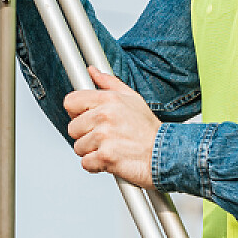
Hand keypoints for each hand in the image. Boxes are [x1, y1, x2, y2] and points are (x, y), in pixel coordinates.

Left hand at [63, 67, 157, 188]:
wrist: (167, 154)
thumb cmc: (149, 129)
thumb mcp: (133, 99)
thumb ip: (109, 83)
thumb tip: (93, 71)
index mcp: (108, 99)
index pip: (70, 102)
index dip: (76, 113)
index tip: (86, 119)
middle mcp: (104, 116)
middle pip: (72, 128)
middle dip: (86, 136)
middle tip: (105, 138)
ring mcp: (104, 137)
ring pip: (78, 147)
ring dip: (92, 152)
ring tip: (112, 148)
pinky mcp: (106, 157)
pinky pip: (86, 163)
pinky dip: (96, 165)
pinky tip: (111, 159)